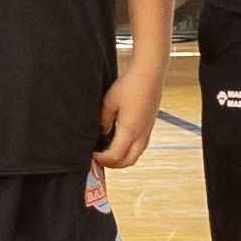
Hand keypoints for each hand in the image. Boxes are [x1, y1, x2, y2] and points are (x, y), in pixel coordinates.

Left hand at [98, 56, 159, 174]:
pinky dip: (128, 152)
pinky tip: (118, 145)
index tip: (91, 156)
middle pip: (127, 162)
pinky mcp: (149, 128)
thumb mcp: (109, 102)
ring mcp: (147, 132)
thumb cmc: (128, 86)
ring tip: (107, 155)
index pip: (115, 156)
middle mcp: (141, 135)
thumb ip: (103, 121)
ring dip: (121, 160)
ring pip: (135, 156)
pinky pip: (139, 148)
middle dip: (112, 165)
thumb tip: (102, 133)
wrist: (149, 76)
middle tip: (98, 160)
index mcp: (130, 130)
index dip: (102, 160)